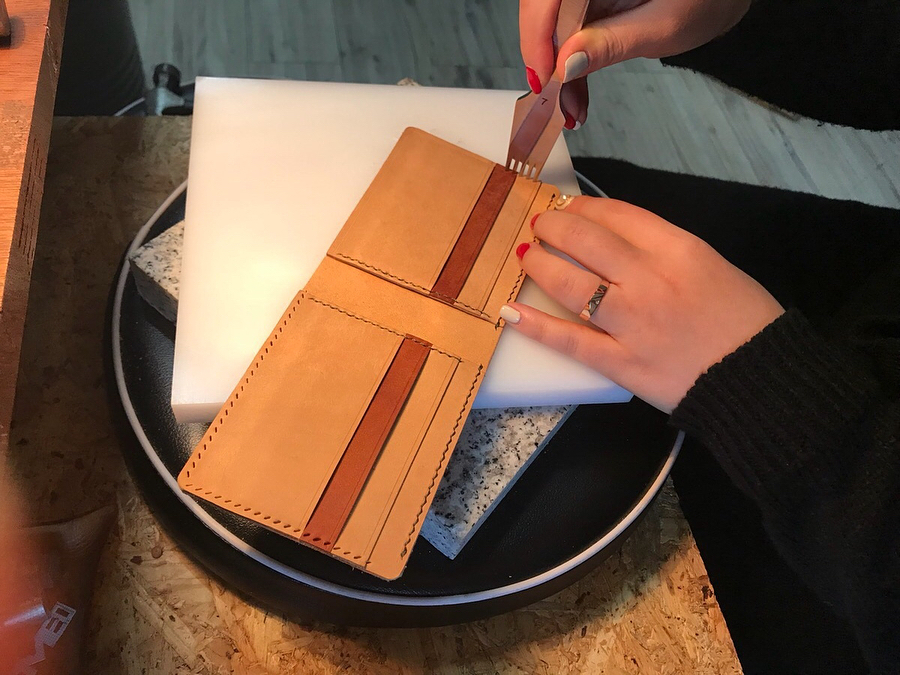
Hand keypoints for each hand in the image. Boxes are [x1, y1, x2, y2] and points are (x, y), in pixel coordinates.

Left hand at [502, 197, 783, 411]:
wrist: (760, 381)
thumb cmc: (746, 322)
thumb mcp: (713, 266)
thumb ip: (666, 250)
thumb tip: (616, 239)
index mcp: (679, 250)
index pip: (618, 215)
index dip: (584, 207)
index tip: (569, 207)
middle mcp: (649, 280)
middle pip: (586, 241)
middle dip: (554, 227)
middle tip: (539, 225)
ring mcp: (631, 322)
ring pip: (570, 284)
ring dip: (540, 264)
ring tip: (525, 255)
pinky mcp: (620, 363)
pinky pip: (570, 340)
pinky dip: (537, 326)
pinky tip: (511, 312)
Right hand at [519, 0, 750, 126]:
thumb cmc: (706, 1)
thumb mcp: (662, 26)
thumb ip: (611, 43)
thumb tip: (567, 64)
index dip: (537, 36)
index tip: (544, 78)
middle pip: (541, 9)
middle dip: (544, 58)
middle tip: (556, 101)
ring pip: (549, 24)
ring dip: (554, 69)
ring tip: (569, 106)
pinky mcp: (586, 1)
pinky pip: (564, 31)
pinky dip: (566, 65)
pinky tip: (573, 93)